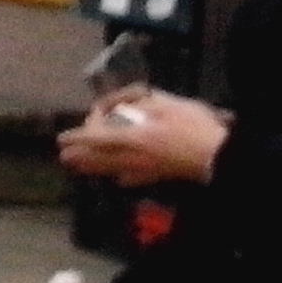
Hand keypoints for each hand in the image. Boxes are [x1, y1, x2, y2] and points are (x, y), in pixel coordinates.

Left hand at [58, 90, 228, 186]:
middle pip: (99, 158)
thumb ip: (141, 103)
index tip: (62, 139)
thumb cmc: (194, 126)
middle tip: (64, 157)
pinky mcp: (158, 177)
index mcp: (133, 137)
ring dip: (94, 168)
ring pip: (112, 170)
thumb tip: (123, 107)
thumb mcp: (167, 103)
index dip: (78, 138)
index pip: (97, 137)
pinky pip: (134, 179)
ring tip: (79, 168)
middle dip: (80, 157)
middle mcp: (133, 156)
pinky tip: (119, 179)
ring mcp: (145, 170)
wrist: (219, 155)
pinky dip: (121, 177)